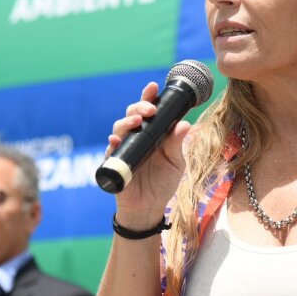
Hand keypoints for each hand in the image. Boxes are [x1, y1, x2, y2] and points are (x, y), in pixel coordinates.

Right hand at [106, 82, 190, 227]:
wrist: (149, 208)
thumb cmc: (163, 182)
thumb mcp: (176, 163)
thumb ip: (177, 144)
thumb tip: (185, 124)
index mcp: (152, 133)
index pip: (149, 110)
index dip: (149, 97)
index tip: (154, 86)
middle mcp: (136, 137)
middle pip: (132, 114)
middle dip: (139, 106)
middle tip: (150, 108)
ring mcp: (123, 149)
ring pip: (119, 128)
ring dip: (126, 121)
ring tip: (136, 121)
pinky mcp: (114, 163)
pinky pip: (110, 150)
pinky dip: (113, 143)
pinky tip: (116, 140)